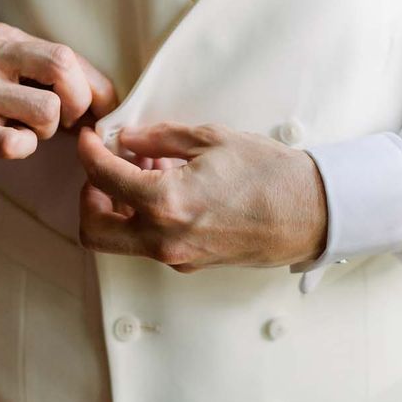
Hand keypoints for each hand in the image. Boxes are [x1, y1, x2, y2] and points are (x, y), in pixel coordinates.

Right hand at [0, 22, 117, 177]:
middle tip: (68, 122)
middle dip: (79, 101)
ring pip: (45, 109)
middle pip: (61, 65)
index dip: (95, 87)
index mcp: (0, 39)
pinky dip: (22, 148)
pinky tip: (7, 146)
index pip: (66, 54)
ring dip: (46, 130)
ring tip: (26, 133)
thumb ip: (40, 76)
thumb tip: (101, 99)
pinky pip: (15, 142)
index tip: (101, 110)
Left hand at [77, 121, 327, 271]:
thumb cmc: (270, 174)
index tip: (92, 139)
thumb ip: (159, 139)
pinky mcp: (190, 263)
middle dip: (88, 195)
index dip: (89, 152)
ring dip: (118, 206)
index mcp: (166, 203)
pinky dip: (144, 216)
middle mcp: (164, 238)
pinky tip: (169, 188)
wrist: (312, 212)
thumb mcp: (211, 139)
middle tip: (105, 168)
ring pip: (120, 240)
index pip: (102, 177)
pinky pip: (149, 242)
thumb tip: (126, 138)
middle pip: (93, 229)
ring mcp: (176, 256)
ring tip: (145, 171)